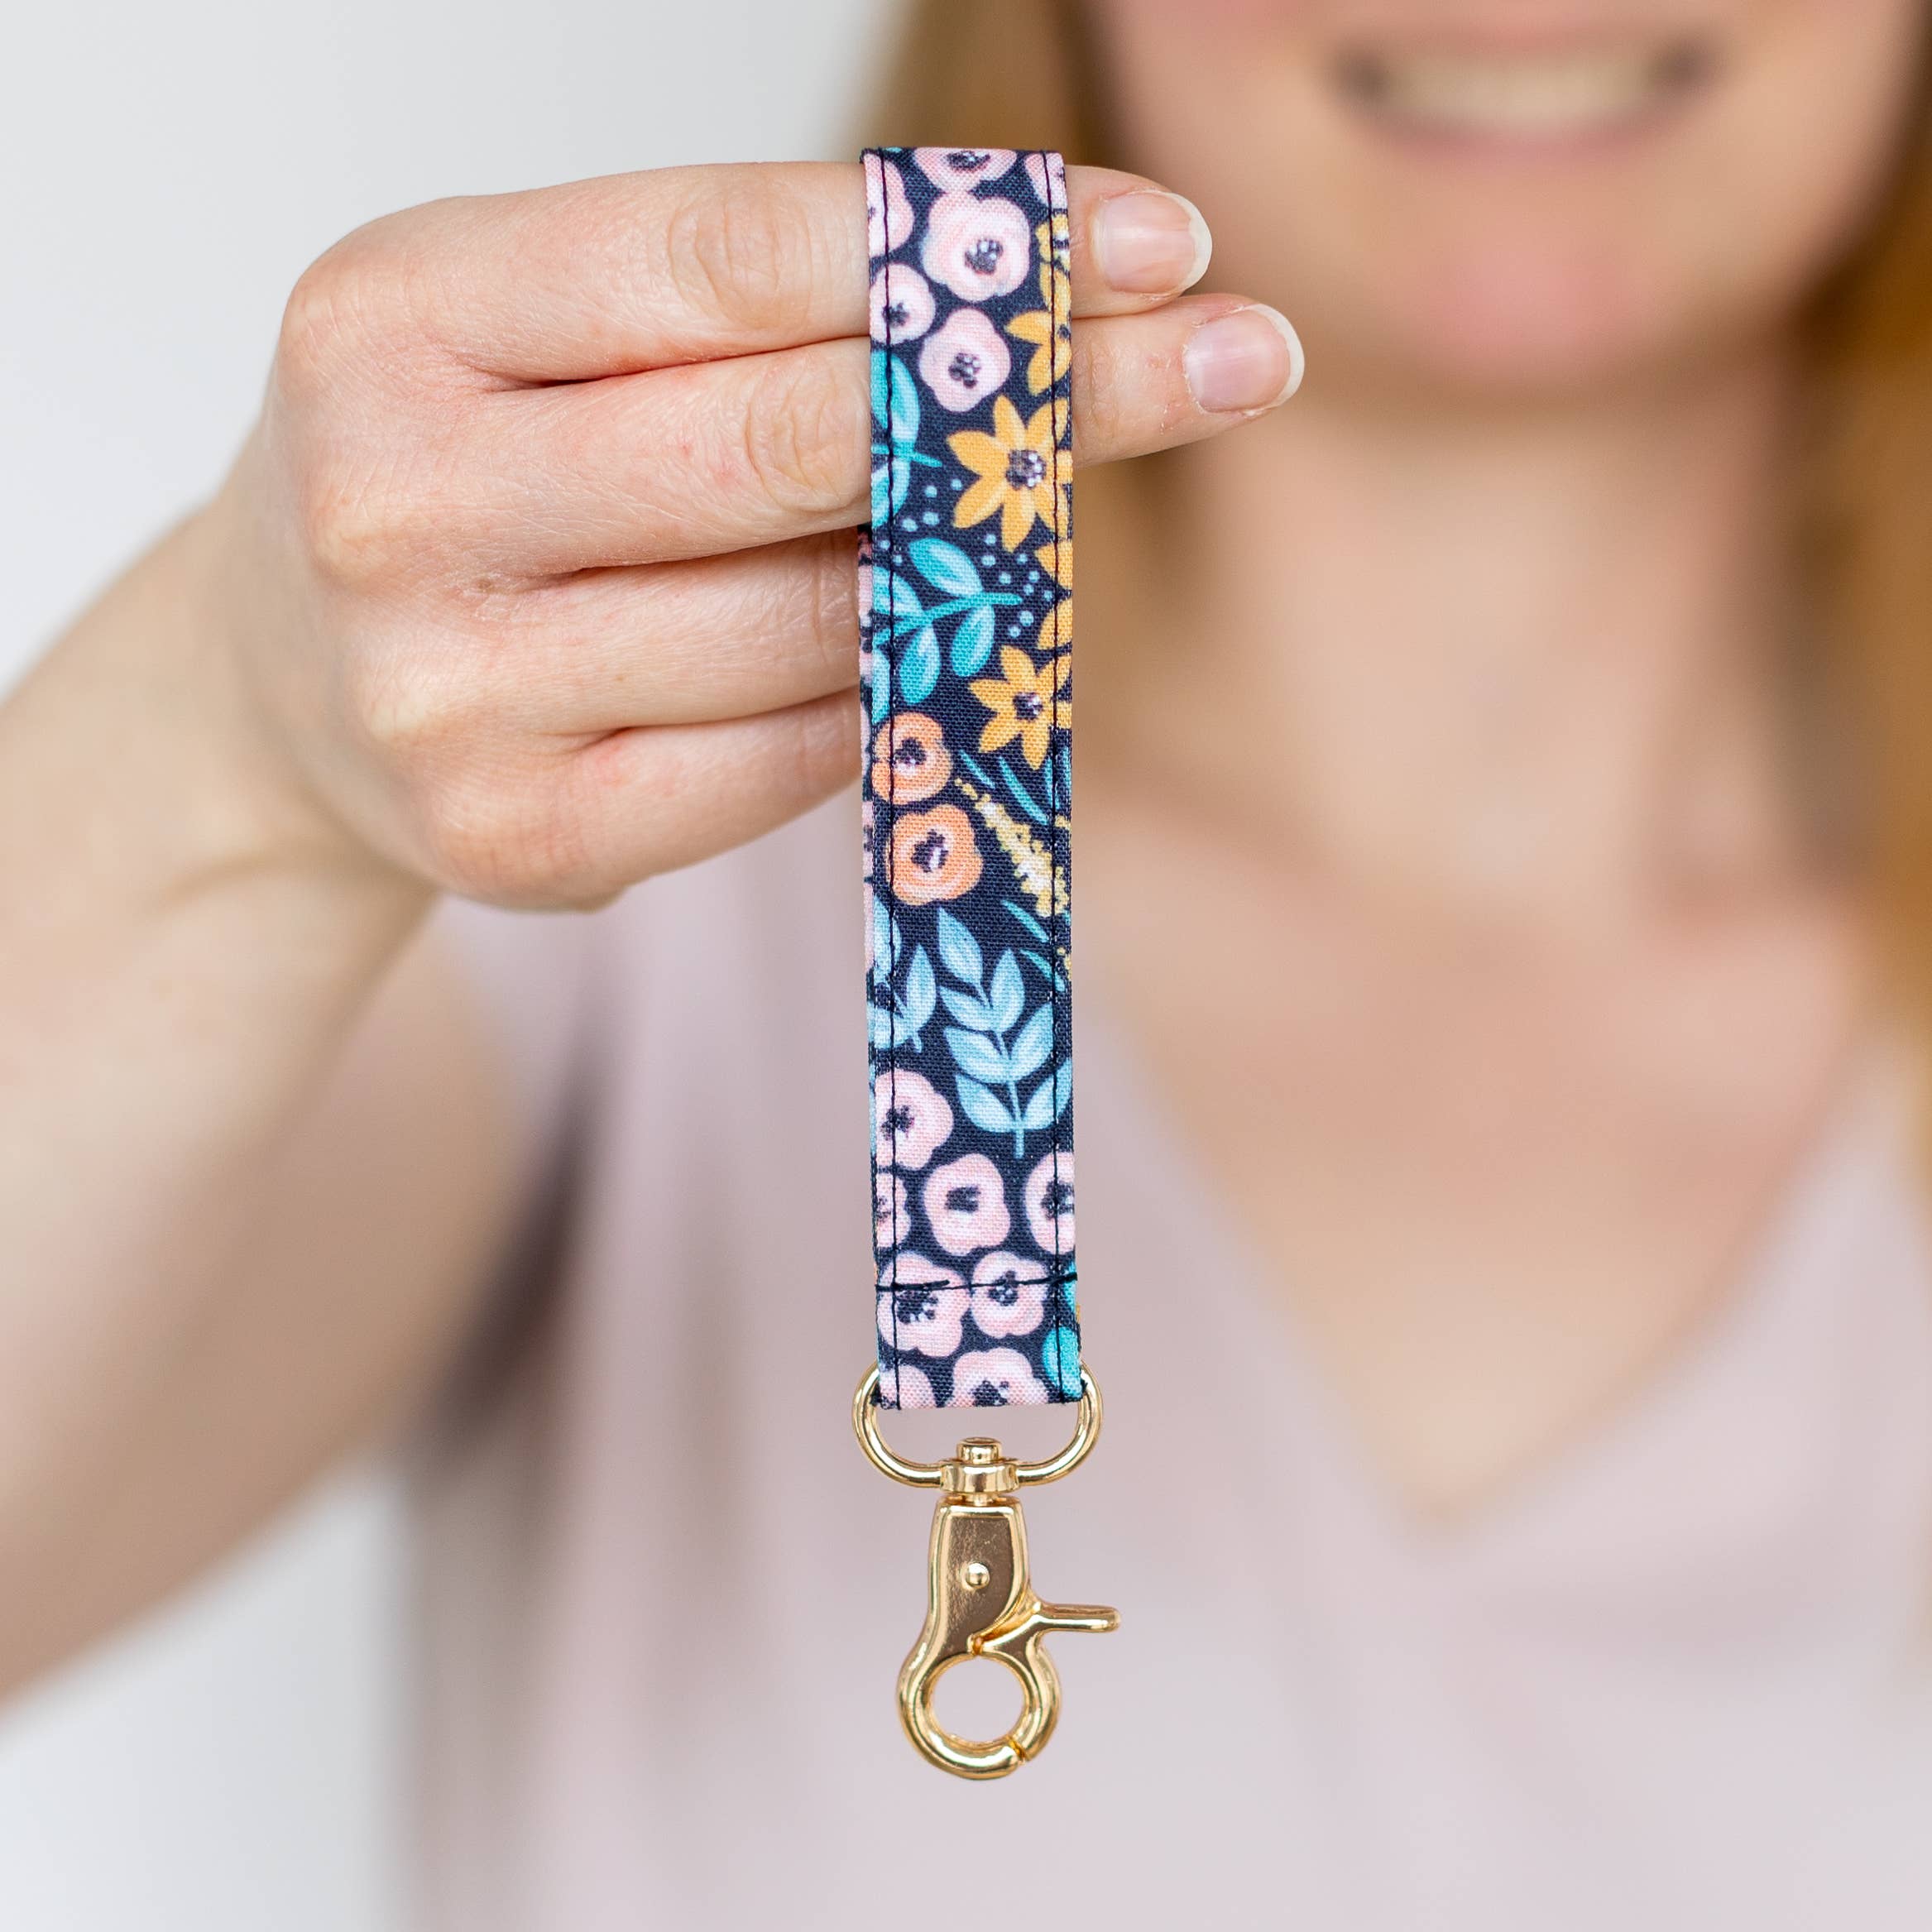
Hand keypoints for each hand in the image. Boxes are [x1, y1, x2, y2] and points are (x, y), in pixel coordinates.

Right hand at [197, 161, 1299, 907]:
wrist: (282, 682)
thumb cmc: (461, 466)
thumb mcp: (534, 332)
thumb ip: (739, 319)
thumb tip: (1041, 339)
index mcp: (396, 312)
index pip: (727, 256)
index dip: (956, 254)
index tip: (1151, 243)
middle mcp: (399, 501)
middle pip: (792, 445)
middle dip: (1042, 401)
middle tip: (1233, 357)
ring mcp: (450, 693)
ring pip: (814, 623)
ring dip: (967, 569)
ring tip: (1034, 520)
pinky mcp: (518, 842)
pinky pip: (793, 758)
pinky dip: (886, 698)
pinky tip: (914, 651)